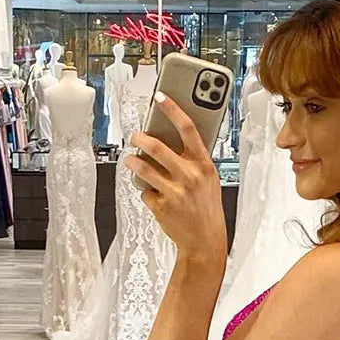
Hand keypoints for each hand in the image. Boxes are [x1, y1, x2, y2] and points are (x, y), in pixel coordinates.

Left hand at [125, 93, 227, 264]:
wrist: (205, 241)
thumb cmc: (206, 207)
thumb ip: (193, 160)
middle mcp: (190, 176)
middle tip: (135, 136)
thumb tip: (171, 138)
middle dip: (141, 138)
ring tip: (130, 160)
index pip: (188, 129)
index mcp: (204, 165)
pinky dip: (146, 191)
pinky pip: (145, 192)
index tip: (160, 97)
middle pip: (157, 147)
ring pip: (144, 168)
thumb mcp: (208, 179)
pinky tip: (153, 195)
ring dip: (133, 161)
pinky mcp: (162, 207)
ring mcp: (175, 192)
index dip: (173, 110)